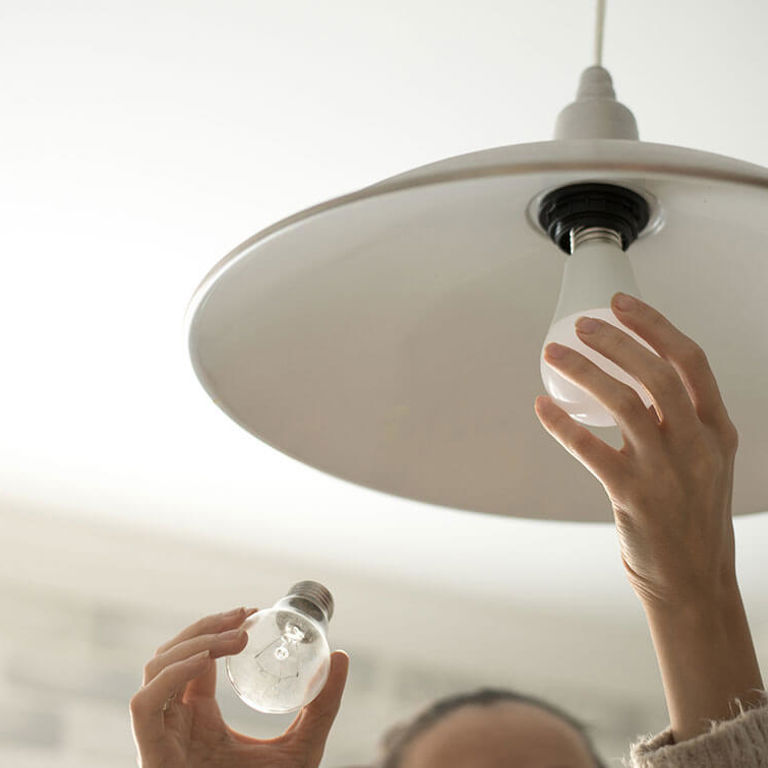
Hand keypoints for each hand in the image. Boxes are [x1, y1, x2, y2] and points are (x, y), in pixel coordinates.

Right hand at [129, 607, 349, 767]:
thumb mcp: (303, 747)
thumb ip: (322, 706)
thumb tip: (343, 656)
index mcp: (199, 717)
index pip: (195, 658)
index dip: (216, 627)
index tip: (251, 613)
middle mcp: (175, 723)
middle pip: (170, 655)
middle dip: (205, 627)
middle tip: (244, 617)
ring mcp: (162, 739)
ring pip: (154, 670)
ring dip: (192, 644)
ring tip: (234, 639)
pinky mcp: (154, 757)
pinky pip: (145, 706)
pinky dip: (170, 677)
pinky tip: (205, 663)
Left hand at [534, 292, 739, 611]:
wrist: (694, 583)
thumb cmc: (692, 518)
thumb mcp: (705, 463)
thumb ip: (681, 423)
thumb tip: (635, 382)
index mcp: (716, 430)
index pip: (690, 361)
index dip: (654, 325)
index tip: (621, 304)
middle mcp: (696, 445)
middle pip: (656, 373)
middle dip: (616, 341)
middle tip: (581, 325)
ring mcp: (666, 471)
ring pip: (624, 403)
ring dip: (583, 372)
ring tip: (554, 354)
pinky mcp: (634, 496)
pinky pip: (591, 450)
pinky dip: (562, 425)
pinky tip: (542, 408)